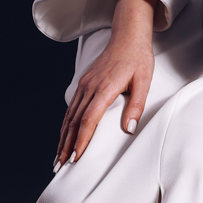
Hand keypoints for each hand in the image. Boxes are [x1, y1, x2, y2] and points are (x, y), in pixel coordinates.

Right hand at [55, 0, 155, 166]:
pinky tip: (63, 136)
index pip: (89, 119)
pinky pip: (71, 107)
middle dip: (66, 145)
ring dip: (63, 138)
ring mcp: (84, 85)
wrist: (128, 36)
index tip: (76, 158)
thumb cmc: (138, 58)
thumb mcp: (144, 81)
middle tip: (60, 166)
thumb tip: (128, 129)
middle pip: (74, 122)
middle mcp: (90, 87)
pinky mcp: (84, 83)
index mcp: (104, 88)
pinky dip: (66, 125)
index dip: (81, 140)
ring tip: (58, 158)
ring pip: (70, 116)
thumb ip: (136, 105)